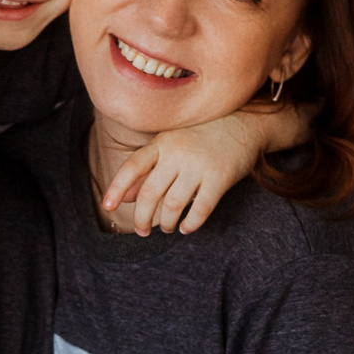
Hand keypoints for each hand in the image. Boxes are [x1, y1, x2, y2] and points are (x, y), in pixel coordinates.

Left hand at [99, 100, 311, 235]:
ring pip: (172, 205)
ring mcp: (199, 165)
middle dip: (141, 218)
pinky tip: (185, 228)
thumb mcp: (170, 145)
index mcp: (161, 143)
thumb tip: (124, 197)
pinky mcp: (220, 178)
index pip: (132, 167)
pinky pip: (200, 209)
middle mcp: (177, 153)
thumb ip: (147, 170)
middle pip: (149, 193)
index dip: (117, 188)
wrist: (246, 122)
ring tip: (167, 228)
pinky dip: (190, 224)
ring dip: (166, 223)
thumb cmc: (201, 136)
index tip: (107, 207)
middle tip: (142, 231)